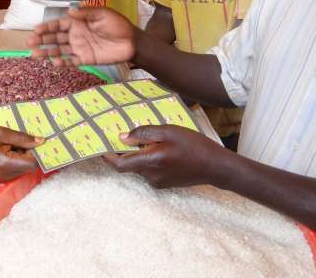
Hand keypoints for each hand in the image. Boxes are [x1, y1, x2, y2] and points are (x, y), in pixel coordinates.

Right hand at [0, 126, 40, 182]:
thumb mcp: (1, 132)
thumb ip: (22, 138)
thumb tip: (41, 141)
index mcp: (5, 165)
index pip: (32, 164)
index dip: (36, 153)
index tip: (36, 141)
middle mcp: (4, 176)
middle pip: (28, 168)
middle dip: (28, 154)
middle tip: (21, 140)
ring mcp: (0, 179)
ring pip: (22, 169)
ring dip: (22, 157)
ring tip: (11, 144)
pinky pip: (14, 171)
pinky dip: (15, 161)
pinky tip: (6, 150)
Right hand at [28, 7, 135, 66]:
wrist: (132, 42)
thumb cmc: (118, 25)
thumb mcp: (102, 14)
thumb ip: (86, 13)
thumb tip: (69, 10)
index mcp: (78, 22)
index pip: (59, 24)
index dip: (47, 27)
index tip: (36, 30)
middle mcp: (76, 35)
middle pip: (55, 38)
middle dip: (42, 40)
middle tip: (30, 43)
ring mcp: (79, 48)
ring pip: (60, 50)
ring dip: (47, 52)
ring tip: (35, 54)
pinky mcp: (86, 59)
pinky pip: (71, 61)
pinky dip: (63, 63)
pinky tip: (54, 63)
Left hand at [103, 125, 231, 188]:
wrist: (216, 166)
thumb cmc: (193, 146)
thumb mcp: (168, 131)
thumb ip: (144, 133)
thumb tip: (122, 137)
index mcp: (149, 162)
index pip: (119, 164)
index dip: (107, 156)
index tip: (99, 145)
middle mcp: (150, 176)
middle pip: (128, 165)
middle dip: (122, 151)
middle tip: (119, 134)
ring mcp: (158, 181)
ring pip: (139, 166)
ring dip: (137, 154)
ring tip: (143, 136)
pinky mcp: (165, 183)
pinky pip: (149, 170)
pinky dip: (147, 159)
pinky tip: (157, 146)